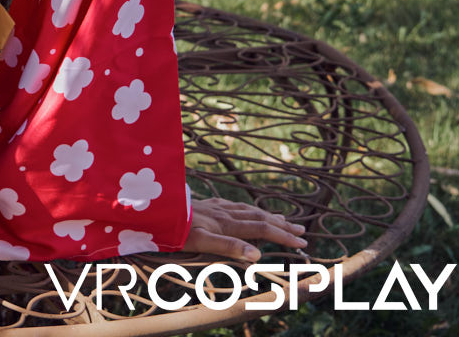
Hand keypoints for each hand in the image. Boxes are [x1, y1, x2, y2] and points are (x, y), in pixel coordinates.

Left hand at [180, 196, 306, 261]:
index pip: (262, 229)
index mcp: (227, 224)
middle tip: (302, 231)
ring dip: (267, 215)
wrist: (155, 209)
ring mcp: (215, 206)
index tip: (303, 243)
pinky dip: (246, 208)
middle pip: (259, 217)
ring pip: (247, 209)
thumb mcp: (201, 242)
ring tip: (281, 218)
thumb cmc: (176, 230)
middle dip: (282, 225)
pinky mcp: (205, 203)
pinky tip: (244, 208)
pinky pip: (232, 205)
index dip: (283, 236)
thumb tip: (257, 254)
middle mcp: (224, 213)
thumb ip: (229, 247)